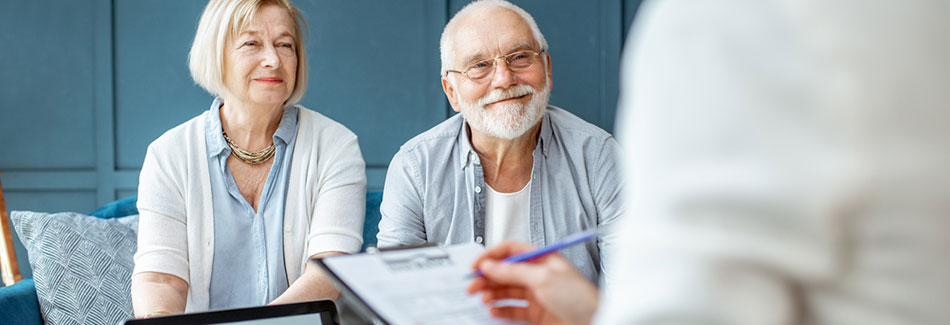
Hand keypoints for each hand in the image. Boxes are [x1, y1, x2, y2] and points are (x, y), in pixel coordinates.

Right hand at [466, 242, 599, 324]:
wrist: (595, 322)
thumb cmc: (580, 298)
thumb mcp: (543, 278)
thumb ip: (513, 271)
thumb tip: (490, 265)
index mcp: (542, 258)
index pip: (510, 251)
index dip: (491, 256)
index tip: (477, 265)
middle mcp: (538, 274)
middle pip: (505, 272)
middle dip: (487, 277)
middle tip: (473, 284)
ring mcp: (536, 294)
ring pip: (506, 291)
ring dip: (491, 293)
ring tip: (481, 297)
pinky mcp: (536, 313)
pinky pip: (512, 309)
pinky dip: (500, 310)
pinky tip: (493, 310)